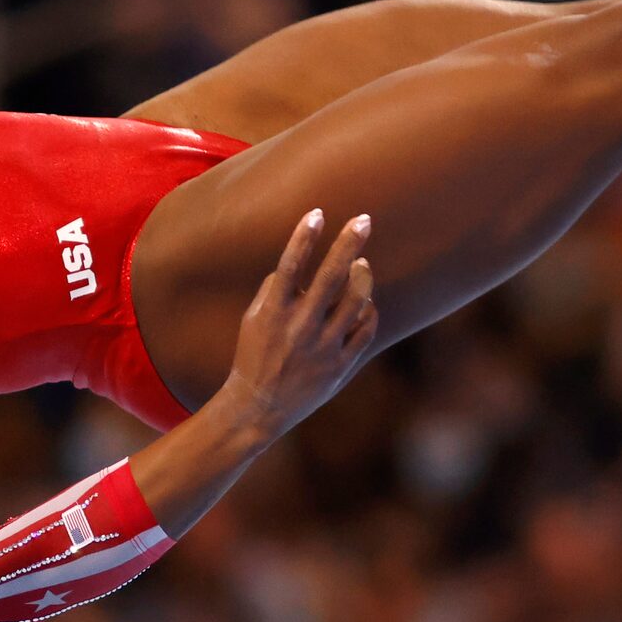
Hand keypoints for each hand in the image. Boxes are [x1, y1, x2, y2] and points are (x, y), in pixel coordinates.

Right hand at [217, 210, 379, 441]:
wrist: (260, 408)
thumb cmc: (254, 356)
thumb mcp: (253, 320)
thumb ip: (273, 289)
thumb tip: (297, 262)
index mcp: (273, 313)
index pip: (290, 265)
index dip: (303, 237)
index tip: (317, 213)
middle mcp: (300, 327)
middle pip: (330, 276)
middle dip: (349, 243)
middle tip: (363, 220)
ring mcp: (323, 347)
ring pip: (356, 301)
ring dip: (363, 276)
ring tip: (362, 263)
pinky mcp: (340, 365)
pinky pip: (365, 328)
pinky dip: (368, 310)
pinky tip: (364, 302)